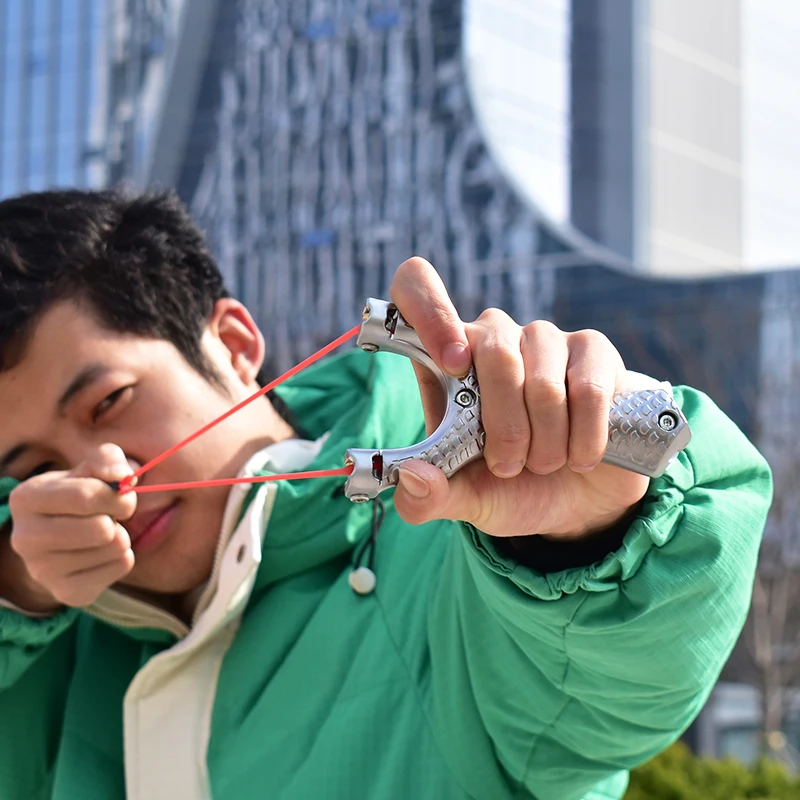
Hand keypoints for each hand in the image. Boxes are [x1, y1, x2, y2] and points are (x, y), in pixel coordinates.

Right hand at [3, 445, 136, 611]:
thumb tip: (123, 476)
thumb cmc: (79, 495)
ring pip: (114, 547)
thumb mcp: (89, 469)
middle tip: (114, 514)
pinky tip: (103, 552)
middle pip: (100, 528)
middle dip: (120, 515)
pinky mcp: (66, 592)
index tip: (122, 493)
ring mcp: (42, 571)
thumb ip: (107, 460)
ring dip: (121, 535)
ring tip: (103, 533)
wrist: (61, 542)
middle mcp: (25, 539)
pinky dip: (122, 556)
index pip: (85, 495)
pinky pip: (120, 567)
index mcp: (26, 499)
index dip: (116, 494)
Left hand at [389, 258, 649, 539]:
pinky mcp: (592, 350)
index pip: (416, 288)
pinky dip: (583, 437)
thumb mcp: (465, 500)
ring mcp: (543, 338)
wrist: (578, 502)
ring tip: (546, 464)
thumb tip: (412, 476)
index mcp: (442, 361)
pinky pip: (588, 389)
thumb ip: (428, 498)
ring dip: (546, 442)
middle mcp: (490, 338)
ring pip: (542, 381)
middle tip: (509, 467)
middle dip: (505, 428)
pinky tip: (582, 456)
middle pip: (492, 351)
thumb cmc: (510, 489)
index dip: (427, 309)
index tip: (450, 363)